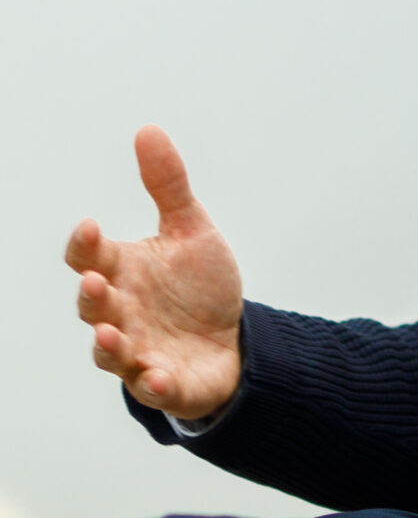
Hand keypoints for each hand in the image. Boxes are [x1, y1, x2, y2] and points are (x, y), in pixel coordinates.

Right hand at [65, 127, 244, 422]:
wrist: (232, 339)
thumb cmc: (200, 287)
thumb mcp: (190, 230)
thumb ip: (168, 185)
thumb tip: (147, 129)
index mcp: (124, 271)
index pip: (89, 255)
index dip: (85, 243)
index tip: (92, 225)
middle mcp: (121, 312)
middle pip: (93, 305)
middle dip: (92, 295)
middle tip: (98, 282)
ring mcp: (138, 349)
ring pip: (110, 352)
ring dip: (108, 346)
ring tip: (110, 336)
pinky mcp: (164, 382)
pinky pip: (152, 387)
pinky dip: (152, 383)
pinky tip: (159, 375)